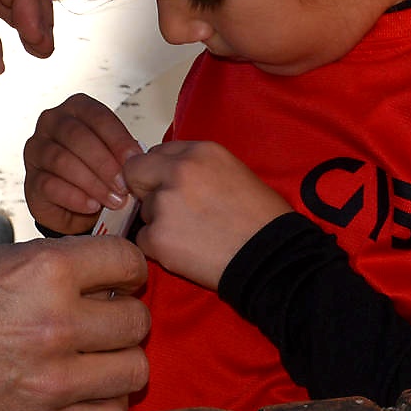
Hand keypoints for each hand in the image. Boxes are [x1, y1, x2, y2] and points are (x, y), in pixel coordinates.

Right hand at [0, 237, 148, 410]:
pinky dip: (106, 398)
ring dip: (121, 356)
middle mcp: (57, 321)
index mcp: (45, 270)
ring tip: (97, 347)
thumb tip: (96, 273)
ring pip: (135, 368)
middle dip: (124, 310)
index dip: (125, 264)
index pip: (127, 260)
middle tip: (103, 309)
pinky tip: (85, 382)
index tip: (117, 272)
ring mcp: (53, 373)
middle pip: (137, 317)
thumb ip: (51, 264)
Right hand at [23, 93, 143, 233]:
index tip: (135, 159)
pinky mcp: (30, 180)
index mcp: (76, 108)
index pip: (96, 115)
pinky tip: (92, 205)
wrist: (78, 203)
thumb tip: (138, 161)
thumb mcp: (115, 155)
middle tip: (124, 185)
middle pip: (76, 136)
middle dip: (104, 163)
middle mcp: (51, 123)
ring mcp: (37, 150)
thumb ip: (123, 154)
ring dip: (92, 182)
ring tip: (113, 199)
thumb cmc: (98, 171)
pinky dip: (74, 197)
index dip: (117, 138)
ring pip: (61, 160)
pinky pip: (49, 185)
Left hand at [124, 140, 291, 289]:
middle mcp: (178, 171)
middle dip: (145, 189)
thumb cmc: (262, 219)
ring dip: (157, 222)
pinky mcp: (158, 238)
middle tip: (169, 210)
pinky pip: (143, 240)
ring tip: (191, 236)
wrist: (274, 259)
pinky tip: (186, 252)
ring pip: (142, 210)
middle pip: (136, 172)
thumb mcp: (233, 172)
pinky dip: (158, 248)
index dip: (161, 171)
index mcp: (200, 152)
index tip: (171, 186)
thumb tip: (168, 172)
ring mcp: (165, 204)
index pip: (158, 151)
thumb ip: (197, 167)